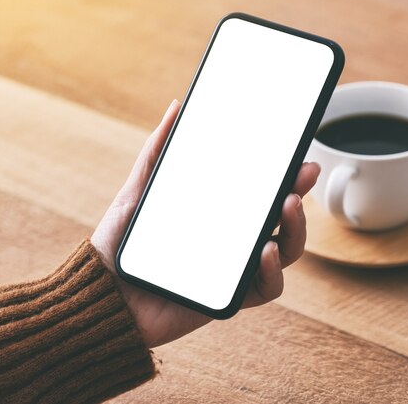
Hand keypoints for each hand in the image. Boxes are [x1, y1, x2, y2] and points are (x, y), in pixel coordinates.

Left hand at [91, 100, 319, 347]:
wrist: (103, 294)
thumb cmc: (121, 244)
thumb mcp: (138, 190)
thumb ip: (156, 151)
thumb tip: (176, 108)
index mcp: (218, 216)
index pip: (260, 194)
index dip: (284, 175)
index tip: (297, 154)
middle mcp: (232, 242)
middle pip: (281, 219)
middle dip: (299, 193)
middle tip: (305, 172)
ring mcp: (234, 270)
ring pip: (285, 251)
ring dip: (296, 228)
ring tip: (288, 206)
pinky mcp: (231, 298)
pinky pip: (266, 287)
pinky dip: (272, 270)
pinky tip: (265, 251)